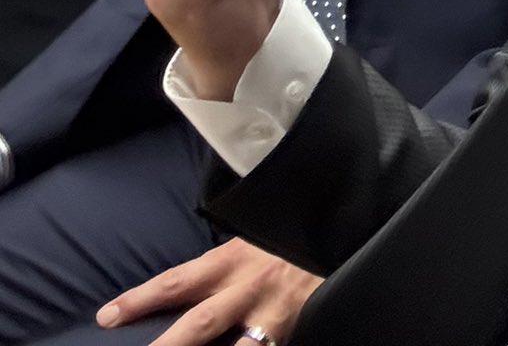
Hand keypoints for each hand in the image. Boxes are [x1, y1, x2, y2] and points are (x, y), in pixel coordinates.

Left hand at [98, 238, 319, 345]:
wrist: (345, 232)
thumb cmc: (295, 236)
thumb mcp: (258, 236)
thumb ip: (227, 258)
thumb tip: (193, 274)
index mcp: (233, 258)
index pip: (177, 280)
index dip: (140, 298)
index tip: (107, 315)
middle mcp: (247, 287)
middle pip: (197, 324)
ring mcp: (270, 314)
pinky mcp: (290, 330)